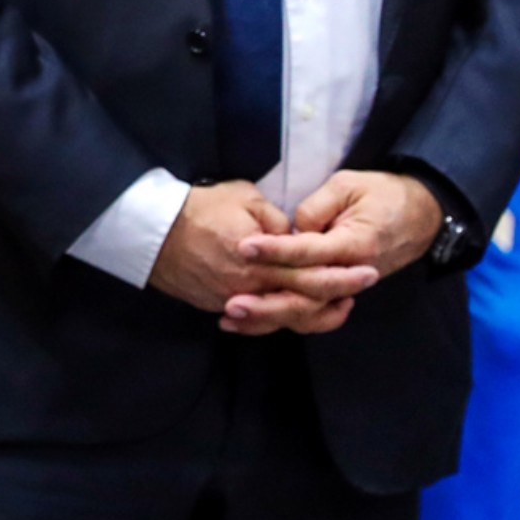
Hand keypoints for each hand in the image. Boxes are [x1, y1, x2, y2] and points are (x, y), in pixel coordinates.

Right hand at [146, 180, 377, 335]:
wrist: (152, 230)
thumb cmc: (200, 208)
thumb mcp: (245, 198)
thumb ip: (277, 222)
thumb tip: (295, 236)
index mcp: (261, 259)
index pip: (312, 274)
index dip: (343, 275)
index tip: (367, 270)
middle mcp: (250, 287)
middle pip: (303, 302)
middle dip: (336, 296)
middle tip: (362, 288)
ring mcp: (233, 301)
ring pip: (282, 318)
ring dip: (312, 314)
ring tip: (335, 307)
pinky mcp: (218, 306)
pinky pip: (257, 320)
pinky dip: (280, 318)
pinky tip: (296, 313)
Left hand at [235, 169, 441, 323]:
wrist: (420, 213)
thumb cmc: (382, 194)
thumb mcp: (349, 185)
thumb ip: (317, 207)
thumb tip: (292, 230)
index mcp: (354, 244)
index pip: (310, 252)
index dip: (275, 251)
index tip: (244, 247)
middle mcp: (351, 272)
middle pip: (306, 295)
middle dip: (267, 301)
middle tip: (231, 303)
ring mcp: (347, 287)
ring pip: (307, 313)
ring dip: (269, 318)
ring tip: (230, 318)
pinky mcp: (340, 292)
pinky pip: (311, 313)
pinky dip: (282, 319)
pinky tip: (250, 322)